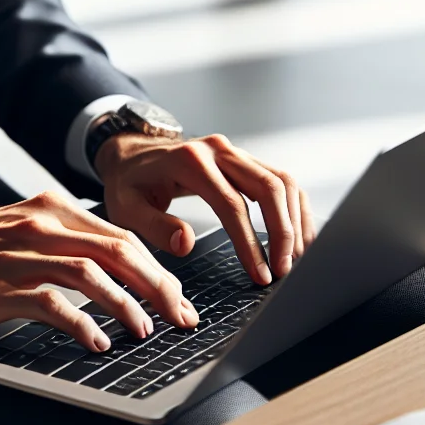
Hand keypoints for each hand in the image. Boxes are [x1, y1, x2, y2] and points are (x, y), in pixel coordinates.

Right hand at [0, 192, 195, 350]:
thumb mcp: (16, 232)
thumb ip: (61, 242)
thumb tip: (112, 271)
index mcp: (49, 210)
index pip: (121, 235)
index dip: (158, 267)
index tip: (178, 297)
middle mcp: (40, 226)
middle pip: (119, 251)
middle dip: (158, 287)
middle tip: (180, 317)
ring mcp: (20, 256)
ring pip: (93, 274)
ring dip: (127, 305)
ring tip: (145, 331)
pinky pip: (53, 304)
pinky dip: (82, 324)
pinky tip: (97, 342)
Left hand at [95, 133, 314, 286]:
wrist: (133, 153)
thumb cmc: (129, 183)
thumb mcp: (126, 208)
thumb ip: (154, 227)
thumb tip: (186, 244)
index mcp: (190, 161)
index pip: (233, 204)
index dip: (250, 243)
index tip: (261, 274)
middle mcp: (219, 150)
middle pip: (269, 187)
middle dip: (283, 232)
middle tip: (284, 270)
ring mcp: (236, 152)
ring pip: (283, 181)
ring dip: (294, 220)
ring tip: (295, 257)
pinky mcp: (245, 160)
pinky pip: (281, 180)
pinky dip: (295, 207)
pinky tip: (298, 235)